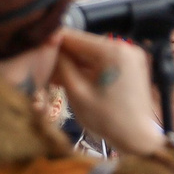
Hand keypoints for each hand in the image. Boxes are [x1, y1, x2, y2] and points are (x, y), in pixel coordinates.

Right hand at [50, 29, 165, 155]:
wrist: (139, 137)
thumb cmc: (108, 120)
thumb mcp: (77, 92)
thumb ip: (62, 65)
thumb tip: (49, 48)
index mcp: (112, 51)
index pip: (73, 36)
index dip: (51, 43)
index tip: (34, 49)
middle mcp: (124, 46)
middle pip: (83, 44)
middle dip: (63, 54)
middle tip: (42, 67)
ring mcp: (130, 55)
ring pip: (92, 52)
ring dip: (74, 62)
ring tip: (54, 75)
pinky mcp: (131, 65)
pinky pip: (104, 61)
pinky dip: (88, 68)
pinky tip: (71, 78)